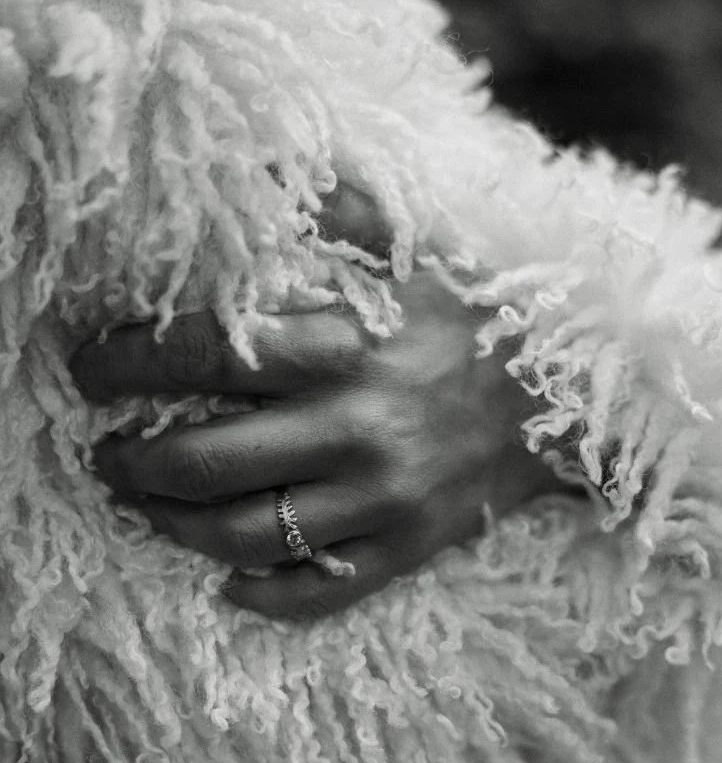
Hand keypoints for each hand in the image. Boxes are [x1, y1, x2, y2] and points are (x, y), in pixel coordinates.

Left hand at [72, 231, 566, 619]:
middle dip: (132, 461)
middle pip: (202, 462)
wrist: (584, 388)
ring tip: (152, 506)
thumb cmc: (486, 312)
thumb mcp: (415, 245)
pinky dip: (262, 594)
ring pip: (245, 536)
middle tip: (110, 452)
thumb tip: (262, 168)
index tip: (96, 367)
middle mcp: (358, 427)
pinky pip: (320, 591)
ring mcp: (385, 495)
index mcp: (345, 346)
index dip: (126, 363)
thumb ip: (337, 208)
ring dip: (175, 526)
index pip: (199, 355)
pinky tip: (231, 578)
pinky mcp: (413, 544)